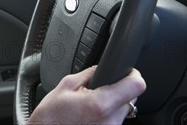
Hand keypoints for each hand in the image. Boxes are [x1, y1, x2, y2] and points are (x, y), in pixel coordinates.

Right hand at [27, 66, 145, 123]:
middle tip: (99, 90)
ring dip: (112, 104)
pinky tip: (90, 116)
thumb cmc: (51, 118)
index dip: (132, 75)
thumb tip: (102, 68)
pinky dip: (106, 115)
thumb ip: (89, 74)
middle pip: (131, 97)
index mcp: (101, 104)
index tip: (127, 72)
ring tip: (90, 105)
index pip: (136, 85)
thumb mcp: (66, 86)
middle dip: (118, 89)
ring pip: (123, 110)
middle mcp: (111, 121)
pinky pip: (115, 120)